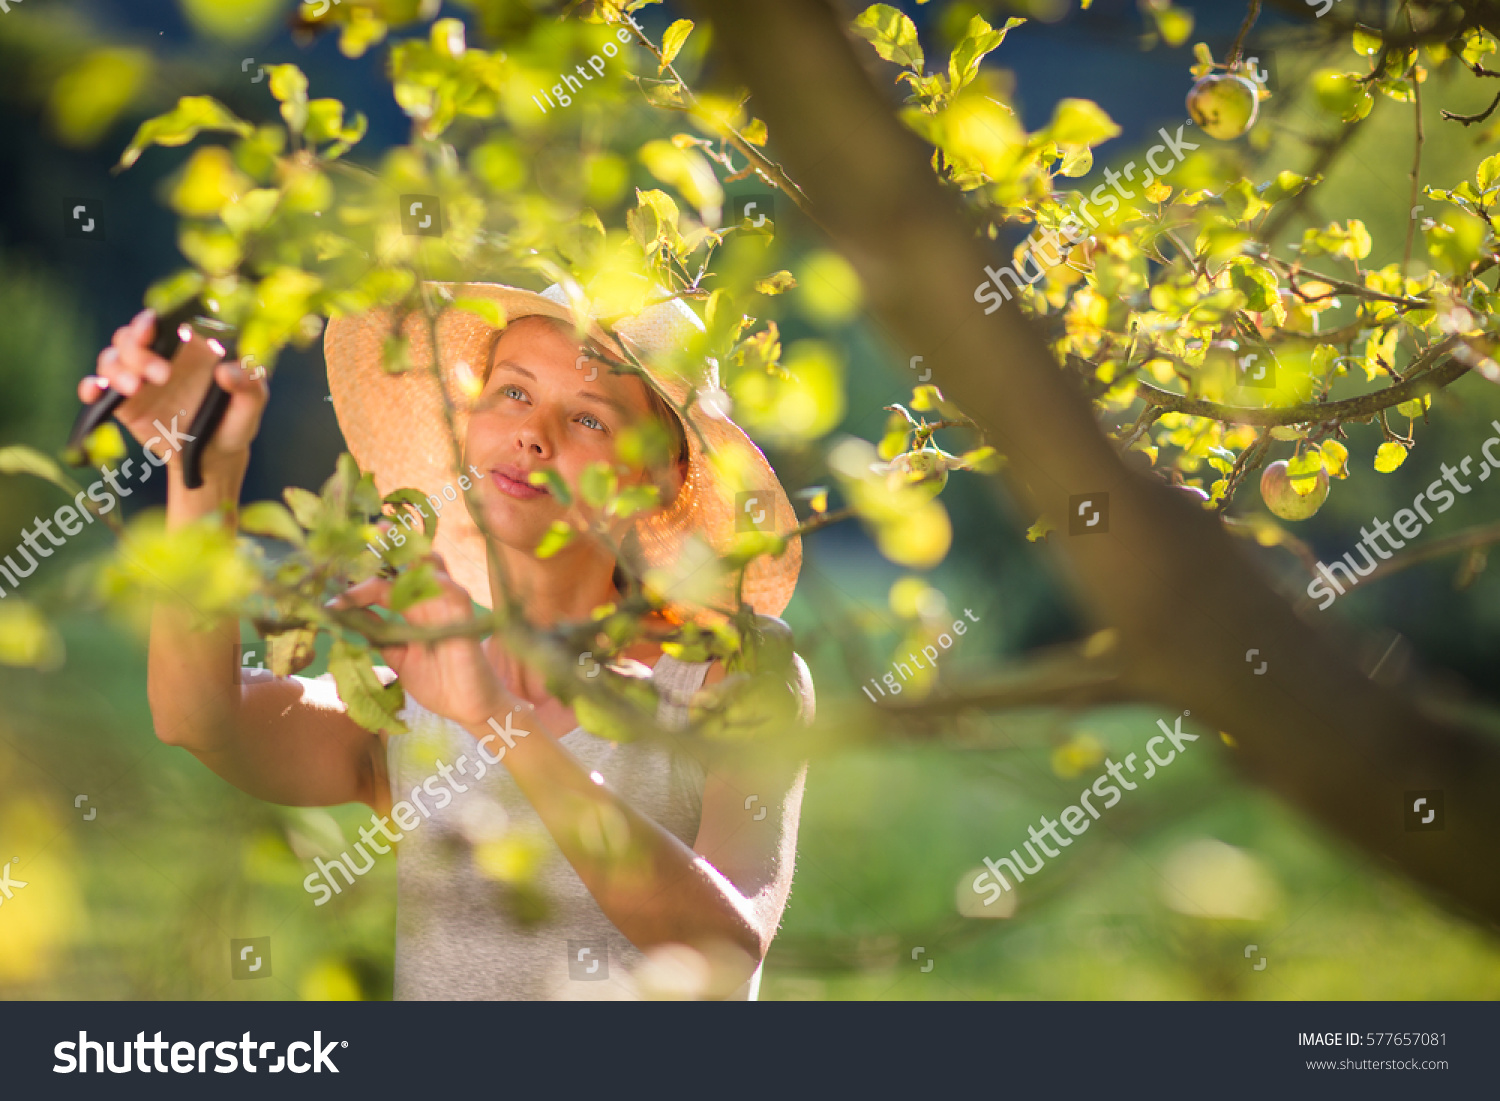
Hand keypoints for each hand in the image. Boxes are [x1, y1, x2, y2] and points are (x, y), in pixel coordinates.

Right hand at [81, 308, 267, 478]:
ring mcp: (139, 378)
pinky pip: (99, 387)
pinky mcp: (124, 403)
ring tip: (135, 389)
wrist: (213, 458)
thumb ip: (249, 386)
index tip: (151, 330)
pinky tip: (95, 391)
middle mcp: (160, 357)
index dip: (151, 320)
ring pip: (112, 357)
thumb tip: (227, 370)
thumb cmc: (234, 422)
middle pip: (131, 336)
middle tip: (161, 376)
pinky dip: (91, 386)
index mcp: (190, 347)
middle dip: (138, 350)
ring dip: (116, 368)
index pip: (163, 320)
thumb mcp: (250, 406)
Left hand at [335, 555, 512, 729]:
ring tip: (390, 544)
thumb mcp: (396, 656)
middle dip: (391, 544)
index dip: (356, 589)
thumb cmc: (436, 682)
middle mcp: (429, 600)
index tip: (331, 605)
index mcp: (411, 608)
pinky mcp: (464, 619)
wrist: (466, 707)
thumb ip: (377, 633)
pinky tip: (418, 582)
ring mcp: (448, 606)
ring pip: (432, 566)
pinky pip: (453, 593)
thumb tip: (345, 615)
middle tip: (371, 531)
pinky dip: (436, 584)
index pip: (383, 583)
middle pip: (410, 560)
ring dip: (411, 554)